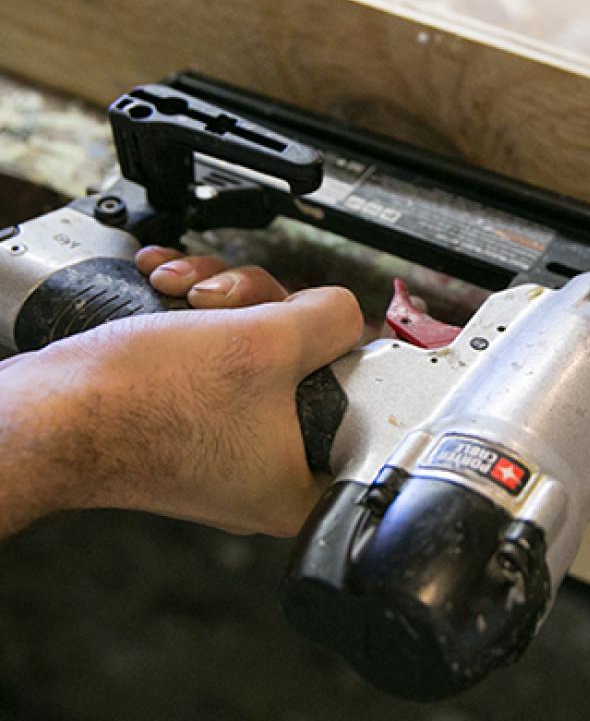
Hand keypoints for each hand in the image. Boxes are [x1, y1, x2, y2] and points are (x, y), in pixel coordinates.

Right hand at [0, 249, 361, 538]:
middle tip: (230, 301)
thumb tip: (346, 312)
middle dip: (265, 309)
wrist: (47, 408)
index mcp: (299, 483)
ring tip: (186, 291)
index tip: (317, 327)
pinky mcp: (189, 418)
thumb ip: (332, 321)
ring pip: (257, 346)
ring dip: (224, 299)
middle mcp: (264, 472)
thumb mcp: (269, 342)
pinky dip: (196, 315)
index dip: (340, 351)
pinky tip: (167, 287)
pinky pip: (217, 353)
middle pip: (305, 363)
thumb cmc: (141, 400)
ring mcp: (223, 444)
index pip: (359, 408)